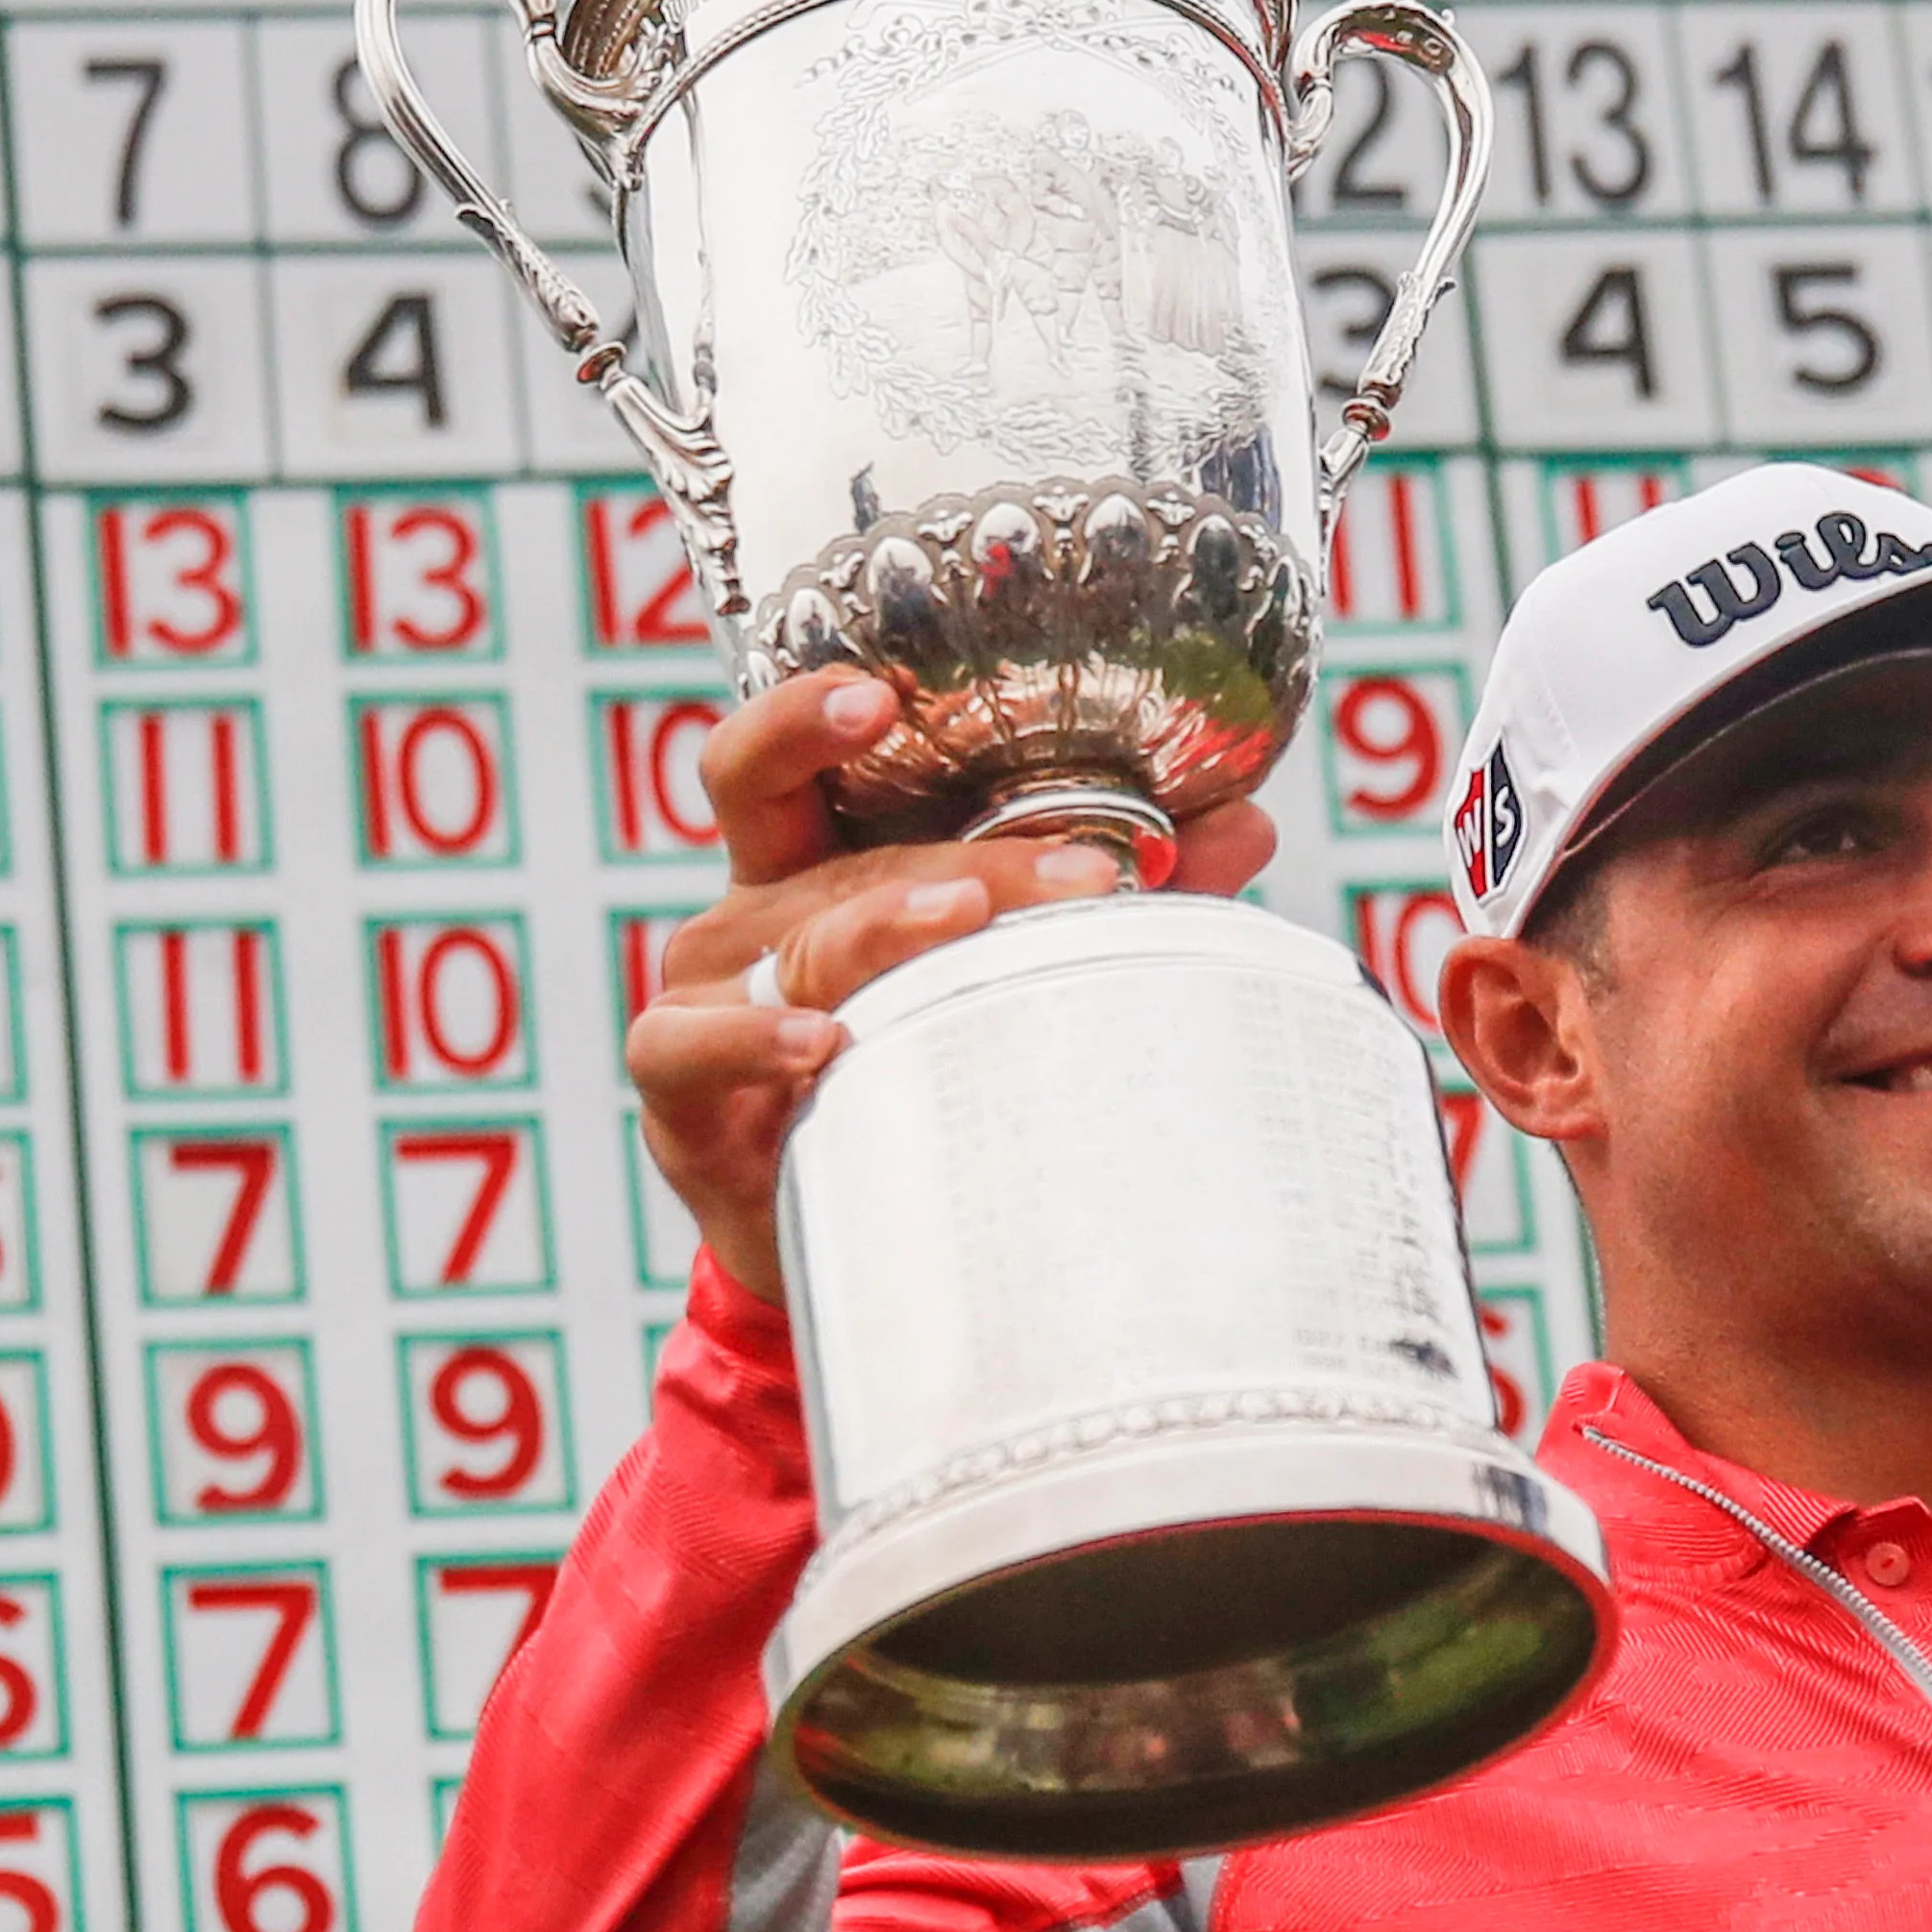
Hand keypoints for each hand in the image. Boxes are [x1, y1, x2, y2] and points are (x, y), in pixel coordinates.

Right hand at [631, 669, 1279, 1306]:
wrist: (848, 1238)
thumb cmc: (919, 1072)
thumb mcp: (1004, 973)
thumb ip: (1105, 898)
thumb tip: (1250, 824)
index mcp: (808, 868)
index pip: (774, 764)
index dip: (803, 716)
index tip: (877, 692)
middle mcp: (746, 918)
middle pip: (839, 862)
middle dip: (970, 861)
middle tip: (1087, 872)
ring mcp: (705, 998)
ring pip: (792, 943)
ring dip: (886, 929)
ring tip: (966, 925)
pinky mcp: (680, 1091)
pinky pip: (694, 1044)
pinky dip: (755, 1038)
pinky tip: (823, 1043)